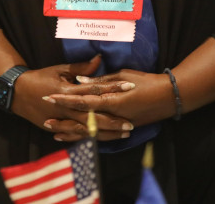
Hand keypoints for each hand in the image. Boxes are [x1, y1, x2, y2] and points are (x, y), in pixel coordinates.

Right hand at [9, 55, 135, 140]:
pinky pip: (77, 136)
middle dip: (113, 121)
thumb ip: (81, 68)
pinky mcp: (57, 128)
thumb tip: (99, 59)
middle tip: (131, 124)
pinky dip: (91, 138)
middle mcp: (66, 108)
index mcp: (68, 91)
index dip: (113, 88)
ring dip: (106, 133)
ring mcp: (61, 120)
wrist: (17, 92)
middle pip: (94, 116)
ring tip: (123, 134)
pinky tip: (104, 140)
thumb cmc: (40, 78)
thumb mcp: (59, 69)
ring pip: (88, 130)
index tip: (129, 87)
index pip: (95, 90)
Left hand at [43, 69, 175, 140]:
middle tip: (44, 119)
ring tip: (53, 132)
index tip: (49, 97)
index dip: (65, 100)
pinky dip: (86, 137)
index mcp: (112, 100)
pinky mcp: (122, 130)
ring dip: (71, 132)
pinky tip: (75, 138)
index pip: (83, 100)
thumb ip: (101, 81)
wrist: (169, 96)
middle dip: (63, 119)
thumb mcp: (123, 75)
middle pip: (83, 120)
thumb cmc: (146, 81)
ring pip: (90, 132)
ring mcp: (118, 125)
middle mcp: (113, 116)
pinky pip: (100, 136)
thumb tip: (81, 81)